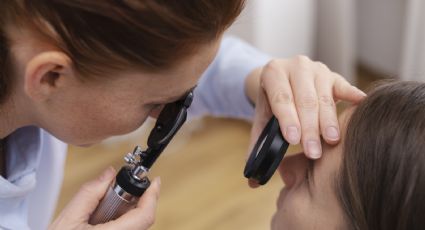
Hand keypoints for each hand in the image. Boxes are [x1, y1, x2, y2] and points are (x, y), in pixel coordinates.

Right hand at [50, 167, 160, 229]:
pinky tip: (103, 220)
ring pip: (136, 225)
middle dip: (135, 200)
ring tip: (103, 210)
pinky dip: (121, 221)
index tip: (153, 182)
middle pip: (142, 219)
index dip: (152, 196)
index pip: (145, 215)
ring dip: (126, 211)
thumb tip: (108, 175)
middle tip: (119, 191)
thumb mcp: (68, 219)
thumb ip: (90, 193)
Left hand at [246, 56, 364, 158]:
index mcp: (273, 73)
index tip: (293, 139)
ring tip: (331, 141)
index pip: (281, 98)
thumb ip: (257, 145)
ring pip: (324, 97)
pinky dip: (352, 95)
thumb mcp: (262, 119)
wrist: (282, 80)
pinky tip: (360, 104)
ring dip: (328, 121)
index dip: (288, 119)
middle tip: (313, 152)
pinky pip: (344, 86)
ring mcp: (317, 69)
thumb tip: (252, 181)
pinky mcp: (334, 75)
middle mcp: (296, 66)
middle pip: (305, 100)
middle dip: (309, 128)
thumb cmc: (273, 104)